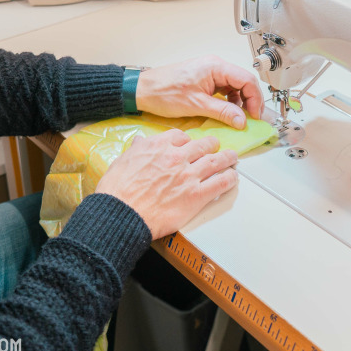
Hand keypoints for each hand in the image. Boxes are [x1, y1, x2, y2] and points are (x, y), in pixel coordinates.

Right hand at [95, 129, 237, 238]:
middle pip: (203, 145)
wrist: (121, 213)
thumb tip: (140, 142)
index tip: (191, 143)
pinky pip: (220, 183)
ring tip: (233, 158)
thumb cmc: (118, 190)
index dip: (188, 140)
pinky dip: (229, 179)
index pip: (180, 136)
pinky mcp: (196, 196)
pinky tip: (232, 178)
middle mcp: (177, 157)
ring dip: (227, 158)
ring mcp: (189, 176)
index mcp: (158, 146)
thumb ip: (136, 149)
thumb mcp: (122, 160)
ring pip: (216, 161)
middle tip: (217, 146)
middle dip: (212, 145)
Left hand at [136, 55, 263, 128]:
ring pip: (235, 86)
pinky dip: (229, 101)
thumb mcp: (196, 105)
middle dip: (250, 101)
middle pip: (243, 82)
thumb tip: (241, 120)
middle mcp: (215, 66)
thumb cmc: (164, 92)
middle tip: (251, 119)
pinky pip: (225, 89)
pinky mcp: (205, 80)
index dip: (255, 99)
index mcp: (215, 67)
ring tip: (239, 118)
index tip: (255, 116)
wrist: (143, 90)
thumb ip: (222, 112)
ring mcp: (210, 72)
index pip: (247, 80)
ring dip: (240, 102)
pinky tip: (227, 113)